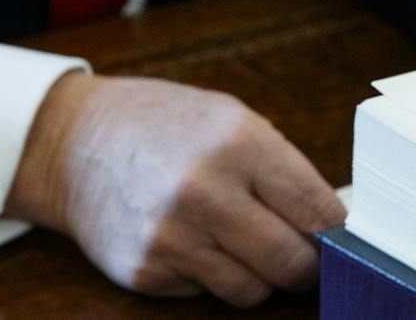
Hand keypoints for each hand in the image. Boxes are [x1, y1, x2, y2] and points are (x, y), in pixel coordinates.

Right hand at [5, 72, 345, 304]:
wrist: (74, 143)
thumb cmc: (165, 127)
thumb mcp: (232, 121)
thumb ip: (283, 170)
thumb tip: (334, 225)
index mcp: (240, 145)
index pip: (318, 211)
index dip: (338, 232)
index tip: (341, 238)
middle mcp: (206, 193)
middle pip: (292, 263)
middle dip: (306, 266)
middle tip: (303, 256)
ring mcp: (173, 238)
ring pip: (253, 291)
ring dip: (259, 275)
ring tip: (243, 244)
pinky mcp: (146, 272)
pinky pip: (206, 295)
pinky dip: (211, 277)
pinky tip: (194, 243)